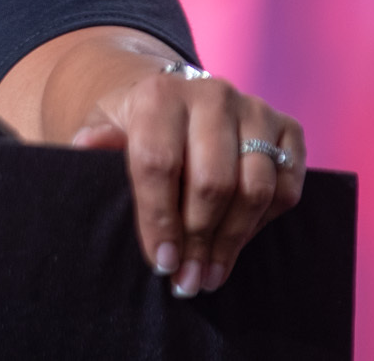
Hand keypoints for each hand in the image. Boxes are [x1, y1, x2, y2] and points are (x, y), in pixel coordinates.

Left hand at [70, 64, 306, 296]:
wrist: (178, 99)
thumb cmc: (138, 124)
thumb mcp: (107, 124)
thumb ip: (97, 137)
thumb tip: (85, 146)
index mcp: (161, 95)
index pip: (159, 163)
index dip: (159, 219)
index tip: (161, 262)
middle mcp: (213, 95)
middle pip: (212, 182)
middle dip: (198, 240)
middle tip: (187, 279)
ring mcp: (255, 110)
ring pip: (254, 188)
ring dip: (233, 240)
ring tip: (210, 273)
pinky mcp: (288, 128)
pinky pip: (288, 186)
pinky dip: (265, 221)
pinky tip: (239, 240)